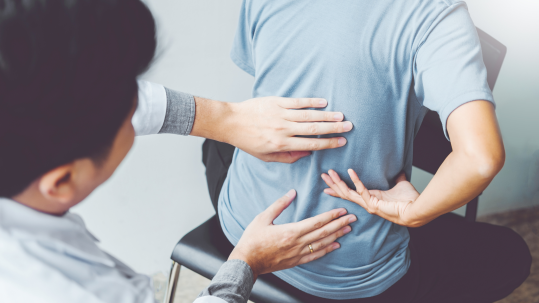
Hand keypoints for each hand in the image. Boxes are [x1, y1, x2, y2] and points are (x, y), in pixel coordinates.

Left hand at [226, 97, 352, 162]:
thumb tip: (308, 154)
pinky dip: (312, 102)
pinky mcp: (276, 102)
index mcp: (282, 144)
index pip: (311, 145)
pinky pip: (297, 102)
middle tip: (349, 127)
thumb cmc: (249, 141)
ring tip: (341, 116)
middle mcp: (283, 129)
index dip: (328, 143)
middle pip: (314, 129)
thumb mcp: (266, 157)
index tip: (342, 142)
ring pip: (308, 115)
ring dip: (327, 115)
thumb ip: (288, 157)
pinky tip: (324, 102)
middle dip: (334, 128)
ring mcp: (280, 114)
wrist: (232, 122)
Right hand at [228, 189, 355, 279]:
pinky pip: (315, 256)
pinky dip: (327, 250)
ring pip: (322, 244)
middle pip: (324, 232)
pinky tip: (336, 246)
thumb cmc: (252, 239)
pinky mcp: (296, 261)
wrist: (247, 262)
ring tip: (348, 229)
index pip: (316, 222)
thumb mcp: (263, 218)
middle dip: (340, 224)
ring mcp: (298, 254)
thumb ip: (279, 205)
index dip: (331, 215)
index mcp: (290, 231)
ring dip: (337, 236)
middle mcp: (297, 243)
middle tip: (353, 218)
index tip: (342, 210)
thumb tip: (292, 192)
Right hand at [321, 169, 419, 226]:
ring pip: (348, 193)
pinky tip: (350, 171)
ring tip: (329, 173)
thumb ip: (397, 178)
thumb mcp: (400, 185)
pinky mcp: (373, 203)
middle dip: (333, 185)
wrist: (416, 209)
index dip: (339, 189)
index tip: (328, 185)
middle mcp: (367, 203)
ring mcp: (368, 205)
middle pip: (345, 193)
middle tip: (323, 175)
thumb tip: (400, 171)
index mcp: (371, 199)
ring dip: (338, 183)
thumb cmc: (409, 201)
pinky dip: (356, 180)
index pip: (350, 193)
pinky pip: (361, 190)